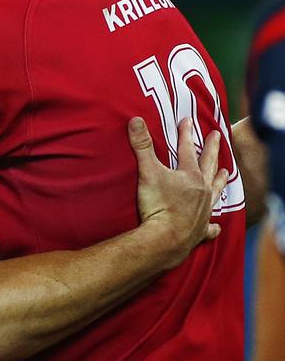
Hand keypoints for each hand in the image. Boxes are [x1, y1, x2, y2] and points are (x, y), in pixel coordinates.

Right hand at [128, 116, 227, 268]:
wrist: (166, 239)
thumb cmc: (158, 205)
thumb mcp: (148, 172)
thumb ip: (142, 146)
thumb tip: (135, 120)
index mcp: (190, 175)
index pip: (188, 149)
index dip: (186, 134)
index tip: (187, 121)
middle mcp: (202, 191)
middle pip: (208, 166)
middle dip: (212, 149)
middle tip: (217, 136)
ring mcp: (204, 211)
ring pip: (216, 192)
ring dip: (220, 181)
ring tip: (226, 173)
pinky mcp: (200, 231)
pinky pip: (209, 228)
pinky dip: (213, 227)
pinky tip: (216, 227)